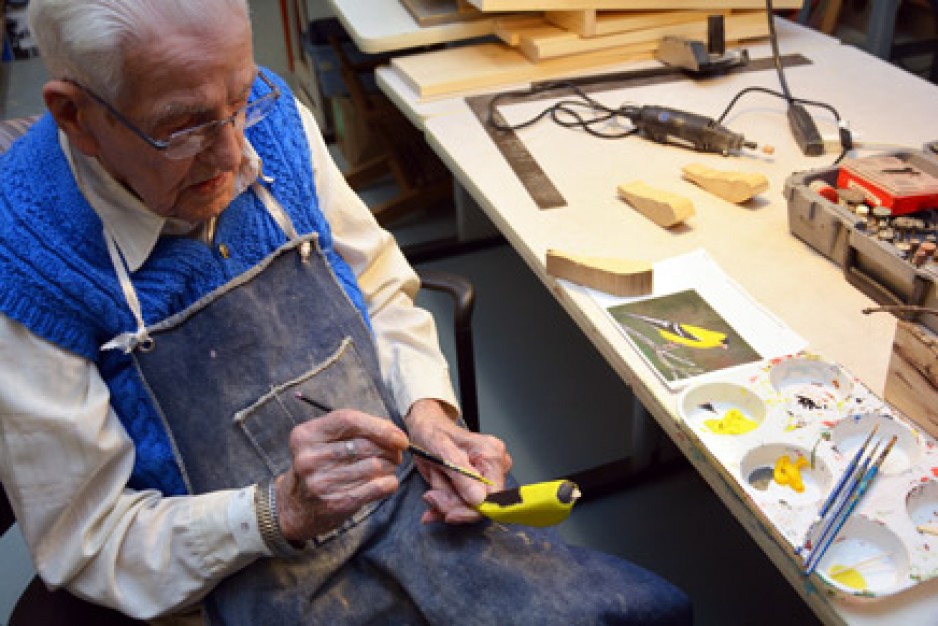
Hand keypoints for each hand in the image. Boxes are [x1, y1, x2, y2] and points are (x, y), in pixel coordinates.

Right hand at [275, 409, 407, 540]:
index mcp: (306, 435)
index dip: (380, 426)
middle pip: (365, 445)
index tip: (399, 437)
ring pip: (374, 467)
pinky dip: (390, 483)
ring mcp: (321, 482)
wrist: (295, 507)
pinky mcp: (335, 503)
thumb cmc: (318, 467)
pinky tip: (387, 482)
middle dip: (389, 449)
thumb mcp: (322, 441)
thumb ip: (354, 430)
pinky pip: (377, 488)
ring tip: (387, 468)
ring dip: (390, 467)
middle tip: (395, 454)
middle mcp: (309, 458)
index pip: (349, 420)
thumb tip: (395, 434)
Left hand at [405, 399, 511, 524]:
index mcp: (492, 454)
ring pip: (470, 505)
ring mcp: (488, 474)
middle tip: (431, 497)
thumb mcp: (442, 452)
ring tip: (431, 492)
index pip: (494, 496)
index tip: (449, 515)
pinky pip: (464, 503)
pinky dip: (447, 504)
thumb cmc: (433, 433)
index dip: (472, 510)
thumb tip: (478, 500)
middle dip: (453, 505)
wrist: (426, 428)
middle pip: (481, 503)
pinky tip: (434, 501)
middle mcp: (496, 465)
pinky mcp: (478, 482)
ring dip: (447, 503)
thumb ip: (461, 476)